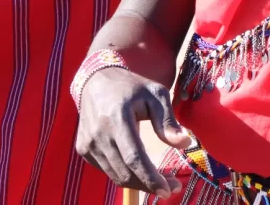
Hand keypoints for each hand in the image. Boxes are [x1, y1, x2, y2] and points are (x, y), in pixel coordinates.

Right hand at [75, 67, 190, 195]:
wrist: (95, 81)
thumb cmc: (130, 88)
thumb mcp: (155, 95)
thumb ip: (168, 120)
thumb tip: (185, 144)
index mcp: (117, 117)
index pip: (134, 157)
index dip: (151, 178)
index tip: (169, 189)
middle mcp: (99, 132)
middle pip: (126, 172)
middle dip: (150, 185)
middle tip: (171, 186)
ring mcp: (88, 142)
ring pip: (116, 176)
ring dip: (139, 184)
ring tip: (158, 179)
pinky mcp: (84, 148)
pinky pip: (107, 171)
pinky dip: (124, 175)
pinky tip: (137, 168)